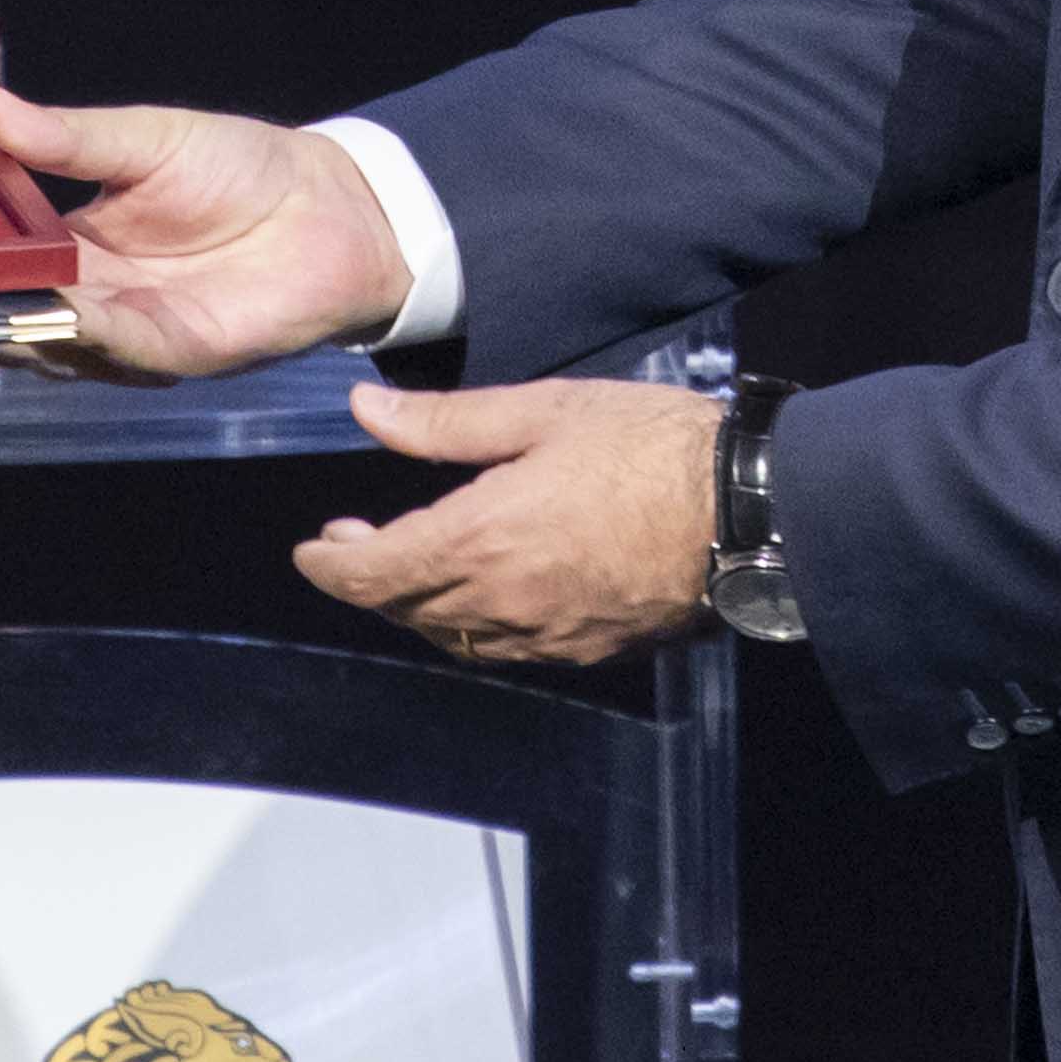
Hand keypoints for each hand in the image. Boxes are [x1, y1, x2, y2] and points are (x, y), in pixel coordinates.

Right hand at [0, 88, 411, 377]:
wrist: (333, 206)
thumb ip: (67, 137)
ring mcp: (128, 329)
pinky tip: (59, 310)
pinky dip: (86, 331)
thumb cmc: (241, 168)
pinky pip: (118, 346)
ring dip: (12, 324)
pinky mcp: (175, 350)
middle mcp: (89, 295)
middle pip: (8, 308)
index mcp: (71, 243)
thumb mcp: (143, 139)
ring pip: (50, 339)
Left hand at [295, 376, 720, 668]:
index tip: (311, 551)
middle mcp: (502, 603)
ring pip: (453, 639)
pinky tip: (483, 593)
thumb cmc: (650, 448)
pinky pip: (507, 651)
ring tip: (410, 567)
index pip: (371, 575)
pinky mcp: (588, 651)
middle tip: (351, 547)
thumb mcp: (541, 411)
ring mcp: (547, 637)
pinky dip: (474, 627)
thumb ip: (443, 423)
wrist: (749, 512)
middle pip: (406, 611)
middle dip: (368, 582)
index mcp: (480, 540)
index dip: (329, 566)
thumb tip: (363, 410)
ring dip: (417, 609)